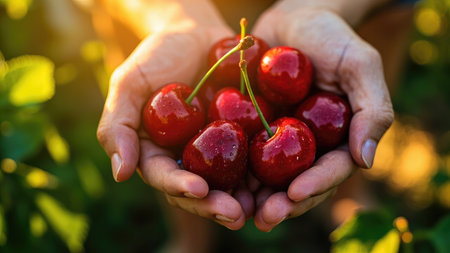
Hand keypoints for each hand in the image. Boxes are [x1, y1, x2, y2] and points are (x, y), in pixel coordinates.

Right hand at [96, 12, 252, 228]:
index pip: (165, 177)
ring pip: (228, 182)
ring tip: (260, 209)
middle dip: (215, 205)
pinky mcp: (242, 137)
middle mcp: (187, 157)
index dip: (180, 187)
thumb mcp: (129, 84)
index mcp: (157, 152)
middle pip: (199, 190)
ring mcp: (216, 150)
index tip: (199, 189)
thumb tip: (120, 174)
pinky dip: (264, 173)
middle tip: (235, 214)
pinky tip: (280, 183)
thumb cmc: (157, 56)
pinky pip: (253, 157)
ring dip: (243, 200)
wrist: (196, 33)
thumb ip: (119, 126)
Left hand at [251, 6, 393, 230]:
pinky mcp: (252, 128)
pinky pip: (242, 153)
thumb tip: (366, 160)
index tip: (295, 193)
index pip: (331, 170)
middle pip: (298, 183)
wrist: (291, 18)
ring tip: (236, 210)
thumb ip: (372, 109)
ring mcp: (279, 139)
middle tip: (263, 217)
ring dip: (253, 197)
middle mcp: (309, 146)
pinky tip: (216, 181)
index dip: (316, 185)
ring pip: (268, 177)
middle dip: (283, 203)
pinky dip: (232, 170)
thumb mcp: (359, 64)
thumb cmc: (331, 37)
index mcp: (338, 139)